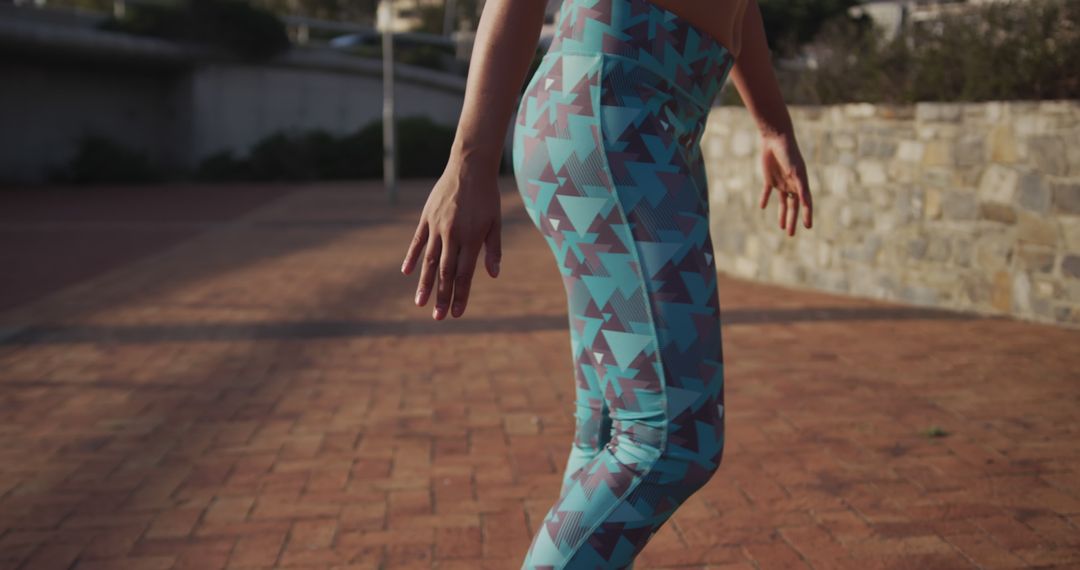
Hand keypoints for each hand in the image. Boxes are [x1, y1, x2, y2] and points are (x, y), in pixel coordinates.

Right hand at [401, 160, 501, 319]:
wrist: (470, 166)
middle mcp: (453, 235)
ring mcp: (437, 226)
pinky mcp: (427, 217)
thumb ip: (494, 249)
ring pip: (429, 261)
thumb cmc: (487, 196)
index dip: (460, 295)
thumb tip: (493, 275)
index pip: (464, 274)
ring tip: (420, 303)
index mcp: (471, 238)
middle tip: (438, 317)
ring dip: (425, 283)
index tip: (456, 313)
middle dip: (442, 296)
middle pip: (446, 272)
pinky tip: (408, 273)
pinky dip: (412, 257)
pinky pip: (418, 241)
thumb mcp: (495, 222)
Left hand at [759, 131, 812, 236]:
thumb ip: (801, 187)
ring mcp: (781, 182)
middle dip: (792, 221)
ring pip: (782, 202)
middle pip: (792, 207)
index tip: (808, 227)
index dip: (807, 215)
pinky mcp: (769, 178)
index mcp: (801, 184)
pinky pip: (767, 192)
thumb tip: (807, 202)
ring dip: (781, 214)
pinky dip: (764, 199)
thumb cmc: (789, 153)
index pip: (805, 204)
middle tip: (791, 234)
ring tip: (781, 227)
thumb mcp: (796, 171)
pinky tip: (762, 206)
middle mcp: (792, 185)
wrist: (776, 139)